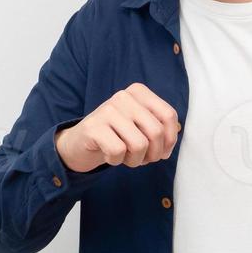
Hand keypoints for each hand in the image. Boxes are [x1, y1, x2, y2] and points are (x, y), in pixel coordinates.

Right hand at [55, 83, 181, 172]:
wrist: (81, 142)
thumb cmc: (118, 136)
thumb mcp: (141, 127)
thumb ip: (160, 131)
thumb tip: (167, 147)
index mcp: (139, 92)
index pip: (169, 115)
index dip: (170, 140)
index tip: (162, 152)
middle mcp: (123, 96)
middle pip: (156, 132)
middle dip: (153, 154)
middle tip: (143, 159)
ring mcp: (107, 110)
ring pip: (139, 145)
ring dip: (135, 160)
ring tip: (125, 157)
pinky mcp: (93, 127)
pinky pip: (118, 151)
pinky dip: (116, 161)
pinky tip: (108, 154)